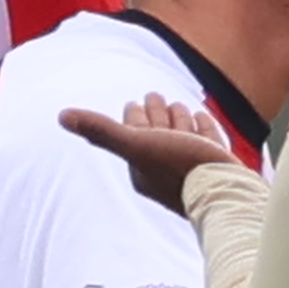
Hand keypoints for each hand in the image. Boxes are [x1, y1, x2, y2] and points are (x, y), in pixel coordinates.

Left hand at [60, 99, 232, 213]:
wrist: (227, 192)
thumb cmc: (181, 168)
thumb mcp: (137, 145)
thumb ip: (101, 131)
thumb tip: (60, 116)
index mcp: (143, 168)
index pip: (136, 135)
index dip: (135, 115)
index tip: (135, 100)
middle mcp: (165, 171)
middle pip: (157, 135)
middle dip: (155, 114)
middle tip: (154, 95)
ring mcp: (192, 170)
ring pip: (182, 138)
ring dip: (178, 119)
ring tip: (179, 105)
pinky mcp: (216, 168)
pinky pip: (207, 143)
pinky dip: (202, 128)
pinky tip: (202, 118)